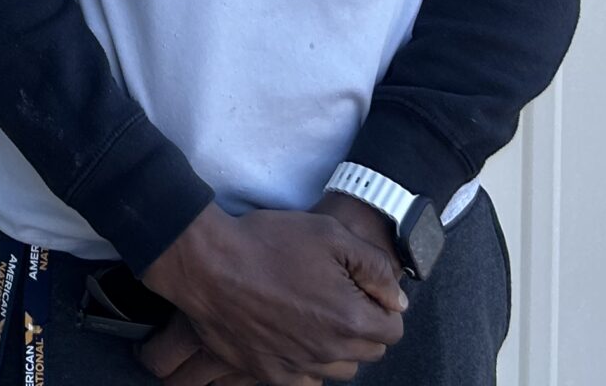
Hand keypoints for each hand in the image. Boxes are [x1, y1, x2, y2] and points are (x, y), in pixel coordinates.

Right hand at [138, 202, 405, 384]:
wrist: (209, 264)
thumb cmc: (269, 243)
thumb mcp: (330, 235)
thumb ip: (374, 267)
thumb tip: (396, 299)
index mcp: (350, 319)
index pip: (392, 330)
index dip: (381, 305)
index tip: (360, 288)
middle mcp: (329, 351)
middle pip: (370, 352)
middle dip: (362, 327)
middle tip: (336, 296)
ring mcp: (299, 366)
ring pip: (340, 369)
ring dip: (337, 347)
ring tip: (313, 315)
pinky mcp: (270, 374)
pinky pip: (306, 380)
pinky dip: (307, 363)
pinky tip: (292, 334)